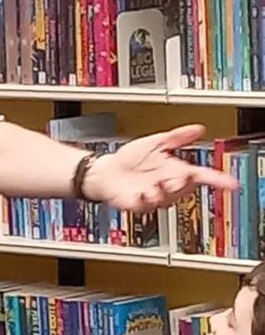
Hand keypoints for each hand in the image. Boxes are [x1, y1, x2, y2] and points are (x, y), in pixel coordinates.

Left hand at [85, 124, 237, 210]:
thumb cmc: (129, 159)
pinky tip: (142, 192)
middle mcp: (167, 185)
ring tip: (158, 184)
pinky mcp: (137, 204)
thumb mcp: (156, 142)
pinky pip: (145, 206)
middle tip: (181, 176)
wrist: (105, 171)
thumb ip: (177, 136)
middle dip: (184, 184)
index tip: (230, 183)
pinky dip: (145, 200)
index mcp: (176, 170)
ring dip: (165, 192)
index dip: (218, 180)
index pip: (202, 175)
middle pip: (185, 189)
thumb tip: (198, 128)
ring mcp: (153, 196)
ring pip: (167, 199)